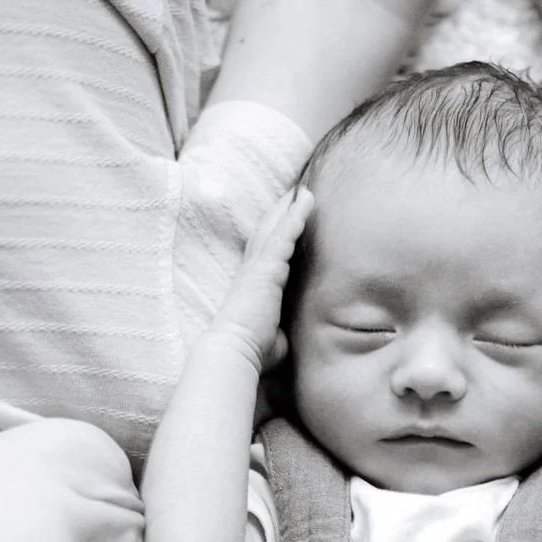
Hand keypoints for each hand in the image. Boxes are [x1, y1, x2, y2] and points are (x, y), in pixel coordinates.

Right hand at [207, 185, 314, 373]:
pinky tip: (305, 201)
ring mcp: (258, 267)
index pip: (266, 255)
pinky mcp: (266, 268)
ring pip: (275, 228)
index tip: (284, 221)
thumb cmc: (254, 351)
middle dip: (279, 212)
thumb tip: (289, 338)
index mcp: (254, 287)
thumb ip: (282, 330)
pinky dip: (295, 217)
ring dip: (289, 208)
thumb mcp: (274, 337)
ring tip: (304, 190)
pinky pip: (284, 235)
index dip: (275, 235)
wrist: (236, 351)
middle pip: (267, 233)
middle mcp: (253, 272)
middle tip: (293, 193)